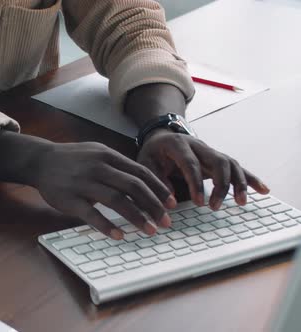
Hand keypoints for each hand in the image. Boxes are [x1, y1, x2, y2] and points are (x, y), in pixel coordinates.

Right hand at [29, 141, 176, 238]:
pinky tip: (119, 235)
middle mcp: (98, 168)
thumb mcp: (97, 153)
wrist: (40, 161)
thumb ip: (119, 165)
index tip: (172, 204)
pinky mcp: (69, 199)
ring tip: (148, 231)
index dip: (159, 189)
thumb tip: (146, 183)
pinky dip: (106, 226)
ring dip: (136, 217)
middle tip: (165, 222)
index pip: (140, 173)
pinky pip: (91, 214)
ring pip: (116, 200)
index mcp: (108, 156)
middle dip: (153, 206)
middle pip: (133, 187)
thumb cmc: (73, 160)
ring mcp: (83, 183)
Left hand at [137, 128, 269, 209]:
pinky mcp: (217, 159)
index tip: (199, 202)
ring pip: (230, 164)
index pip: (191, 164)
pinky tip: (263, 190)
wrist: (162, 135)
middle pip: (218, 161)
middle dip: (221, 185)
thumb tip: (170, 201)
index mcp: (178, 145)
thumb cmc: (153, 152)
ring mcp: (211, 152)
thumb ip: (156, 180)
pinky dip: (250, 178)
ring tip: (240, 203)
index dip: (196, 184)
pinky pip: (237, 167)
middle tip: (215, 206)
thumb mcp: (145, 162)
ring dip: (238, 183)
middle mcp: (199, 146)